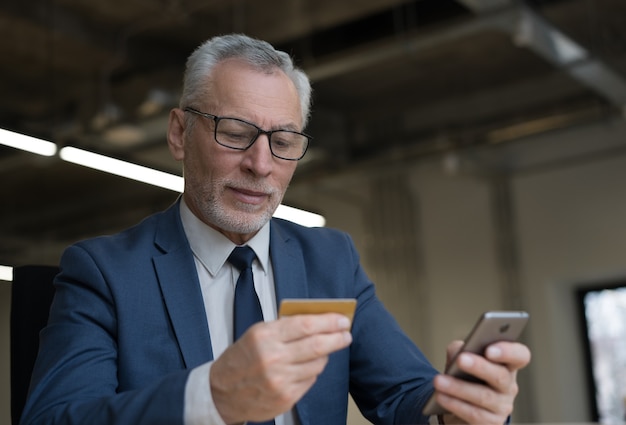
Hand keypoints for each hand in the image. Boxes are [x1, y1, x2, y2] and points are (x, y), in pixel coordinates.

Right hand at [209, 313, 352, 423]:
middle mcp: (272, 358)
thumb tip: (318, 321)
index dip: (328, 322)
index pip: (305, 325)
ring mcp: (279, 380)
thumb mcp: (257, 334)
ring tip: (326, 349)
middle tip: (346, 334)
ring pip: (317, 364)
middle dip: (337, 338)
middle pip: (316, 345)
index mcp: (264, 336)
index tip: (342, 320)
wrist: (222, 392)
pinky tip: (309, 366)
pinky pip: (311, 380)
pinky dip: (313, 371)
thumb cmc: (242, 358)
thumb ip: (284, 327)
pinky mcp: (285, 398)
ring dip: (325, 355)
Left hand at [433, 340, 530, 424]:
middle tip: (461, 359)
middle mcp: (509, 386)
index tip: (489, 349)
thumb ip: (460, 350)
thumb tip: (458, 351)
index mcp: (507, 365)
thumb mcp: (460, 359)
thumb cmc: (463, 375)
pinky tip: (440, 396)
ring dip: (459, 388)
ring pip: (484, 397)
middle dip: (479, 367)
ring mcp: (502, 408)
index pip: (520, 356)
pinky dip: (455, 404)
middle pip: (500, 376)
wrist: (456, 405)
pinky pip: (474, 414)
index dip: (508, 352)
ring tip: (439, 381)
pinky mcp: (491, 424)